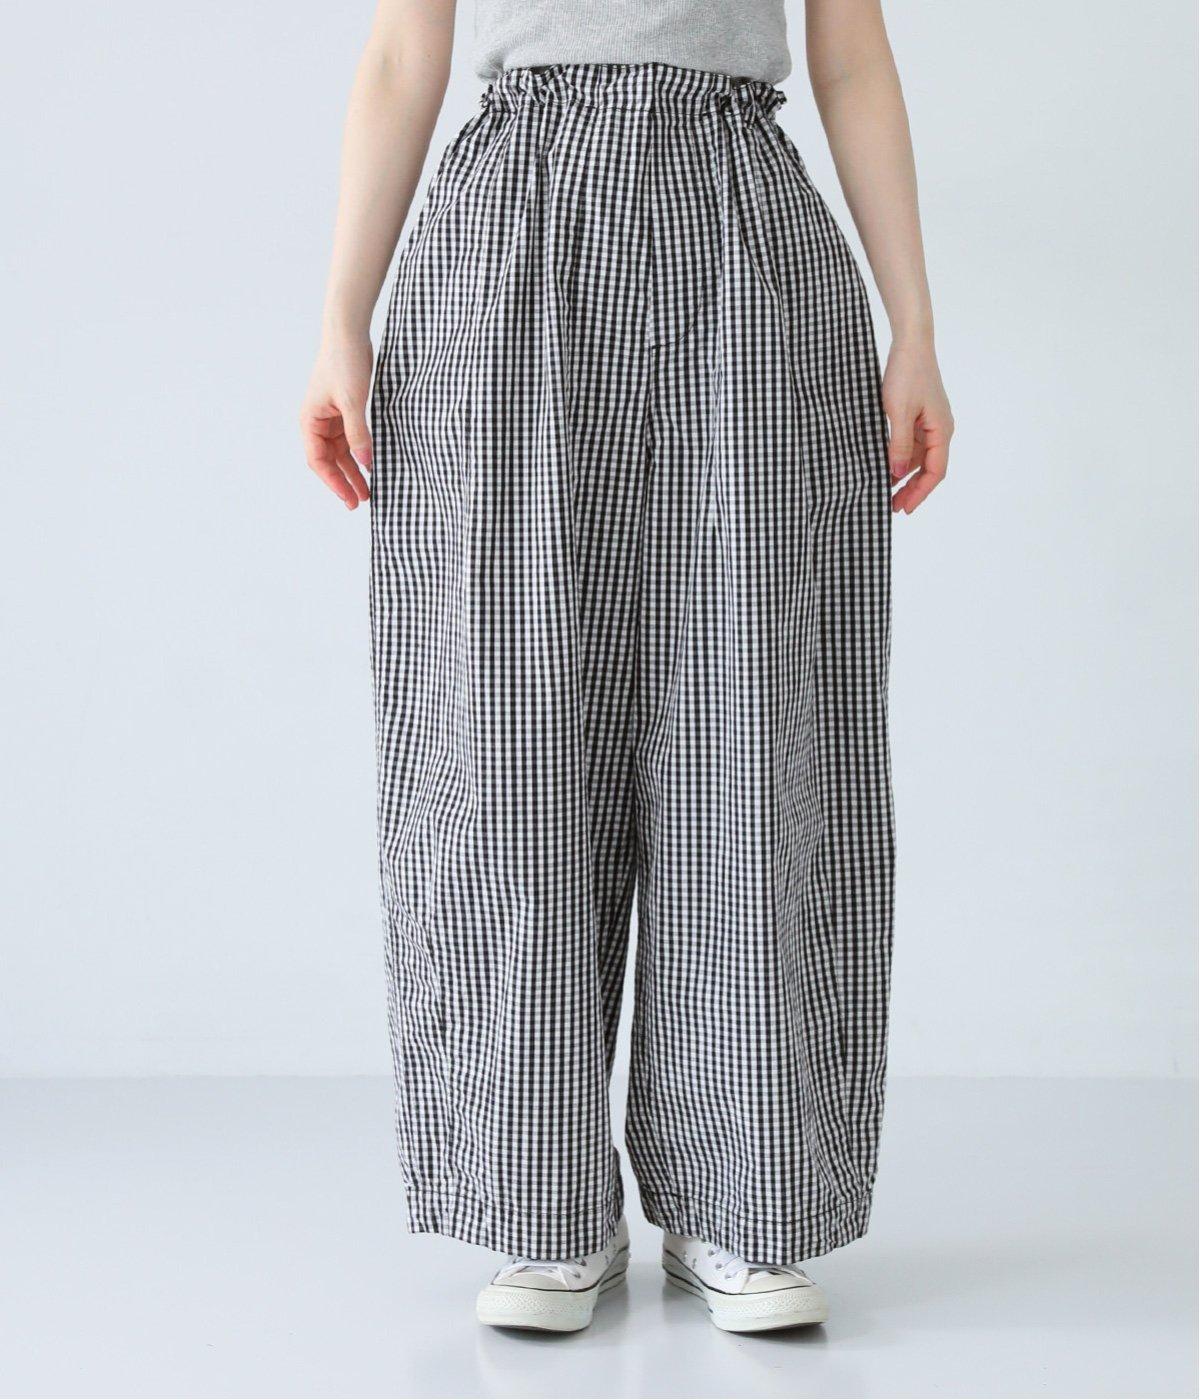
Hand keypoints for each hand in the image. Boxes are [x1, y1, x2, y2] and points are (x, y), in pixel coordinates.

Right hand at [300, 337, 373, 509]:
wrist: (349, 334)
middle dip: (344, 481)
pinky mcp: (345, 411)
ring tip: (369, 491)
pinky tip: (372, 465)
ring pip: (341, 453)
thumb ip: (359, 434)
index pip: (318, 461)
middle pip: (330, 461)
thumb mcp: (352, 402)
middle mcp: (317, 422)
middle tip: (360, 502)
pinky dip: (361, 453)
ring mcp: (331, 418)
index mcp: (310, 421)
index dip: (334, 482)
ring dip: (354, 471)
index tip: (350, 499)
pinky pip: (352, 440)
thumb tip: (366, 463)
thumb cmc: (344, 363)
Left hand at [881, 338, 953, 514]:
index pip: (935, 472)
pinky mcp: (920, 416)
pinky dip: (901, 459)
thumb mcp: (898, 412)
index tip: (904, 509)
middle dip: (912, 489)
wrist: (911, 344)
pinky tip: (886, 468)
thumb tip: (898, 473)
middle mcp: (940, 429)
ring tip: (887, 492)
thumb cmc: (907, 374)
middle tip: (891, 507)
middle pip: (929, 469)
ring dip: (905, 476)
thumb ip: (899, 445)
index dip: (920, 493)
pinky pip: (913, 445)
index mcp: (941, 431)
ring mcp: (930, 423)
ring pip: (920, 459)